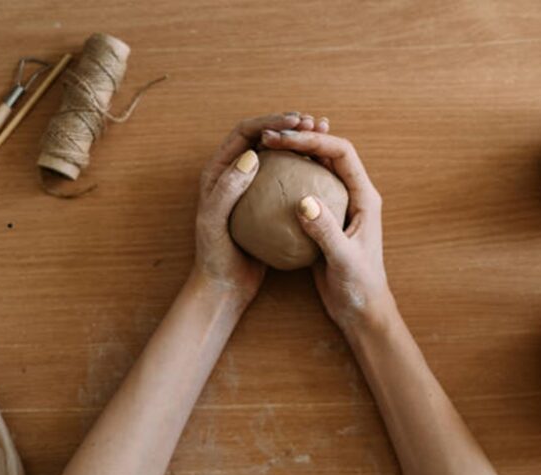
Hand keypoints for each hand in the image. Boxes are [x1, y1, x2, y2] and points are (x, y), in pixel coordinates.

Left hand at [193, 112, 329, 303]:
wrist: (223, 287)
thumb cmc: (214, 256)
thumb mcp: (214, 222)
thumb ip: (227, 189)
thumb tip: (252, 155)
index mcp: (218, 169)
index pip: (245, 132)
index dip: (272, 120)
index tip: (298, 120)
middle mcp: (235, 174)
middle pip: (265, 138)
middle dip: (290, 124)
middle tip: (317, 122)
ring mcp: (253, 189)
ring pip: (280, 157)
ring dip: (302, 144)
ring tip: (325, 137)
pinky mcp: (268, 206)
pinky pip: (289, 181)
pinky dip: (306, 172)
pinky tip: (326, 174)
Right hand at [260, 129, 393, 333]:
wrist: (361, 311)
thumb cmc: (359, 287)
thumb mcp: (343, 261)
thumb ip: (326, 231)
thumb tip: (304, 201)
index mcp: (365, 197)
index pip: (341, 152)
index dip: (313, 140)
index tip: (283, 139)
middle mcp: (352, 195)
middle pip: (327, 153)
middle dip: (299, 139)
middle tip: (267, 138)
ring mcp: (336, 206)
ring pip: (314, 169)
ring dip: (291, 156)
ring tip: (263, 149)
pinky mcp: (322, 221)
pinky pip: (302, 190)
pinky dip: (285, 180)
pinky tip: (262, 182)